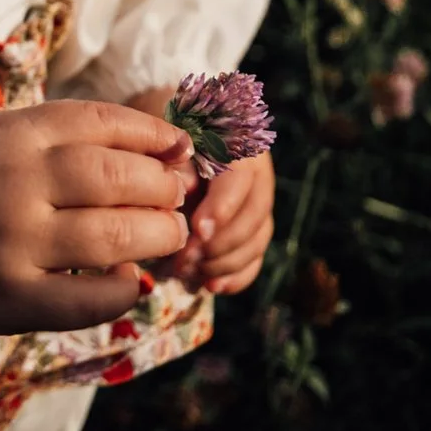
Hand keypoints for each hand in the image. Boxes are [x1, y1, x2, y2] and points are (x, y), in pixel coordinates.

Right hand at [0, 99, 196, 335]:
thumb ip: (59, 134)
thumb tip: (159, 144)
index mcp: (9, 135)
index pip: (101, 124)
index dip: (152, 135)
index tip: (179, 146)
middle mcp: (12, 184)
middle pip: (117, 178)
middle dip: (163, 186)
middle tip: (178, 194)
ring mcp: (11, 244)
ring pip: (114, 237)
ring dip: (157, 234)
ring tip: (170, 232)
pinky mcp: (9, 299)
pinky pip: (89, 300)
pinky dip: (124, 290)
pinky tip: (132, 279)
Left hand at [166, 152, 274, 294]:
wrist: (182, 146)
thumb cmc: (171, 144)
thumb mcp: (171, 145)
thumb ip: (179, 164)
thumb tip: (185, 188)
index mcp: (240, 151)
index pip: (240, 181)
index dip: (222, 208)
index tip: (198, 230)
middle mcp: (258, 179)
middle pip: (253, 216)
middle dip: (220, 244)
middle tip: (185, 258)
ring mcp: (258, 208)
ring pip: (257, 240)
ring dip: (225, 263)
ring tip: (192, 272)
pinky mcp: (253, 232)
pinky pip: (255, 258)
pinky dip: (237, 277)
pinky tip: (212, 286)